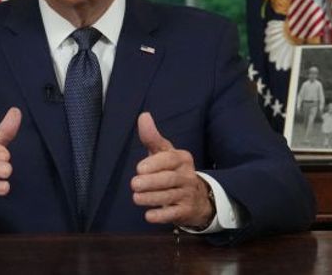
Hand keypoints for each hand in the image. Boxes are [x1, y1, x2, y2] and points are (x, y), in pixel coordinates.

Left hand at [130, 112, 214, 229]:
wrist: (197, 197)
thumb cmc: (173, 171)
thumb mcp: (164, 153)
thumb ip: (152, 137)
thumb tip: (143, 116)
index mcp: (182, 159)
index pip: (170, 159)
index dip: (155, 164)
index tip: (139, 168)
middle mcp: (187, 176)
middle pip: (169, 179)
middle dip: (151, 182)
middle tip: (134, 184)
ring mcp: (188, 194)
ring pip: (170, 196)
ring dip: (152, 198)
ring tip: (136, 198)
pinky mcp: (186, 211)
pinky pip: (174, 214)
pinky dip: (161, 216)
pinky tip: (149, 215)